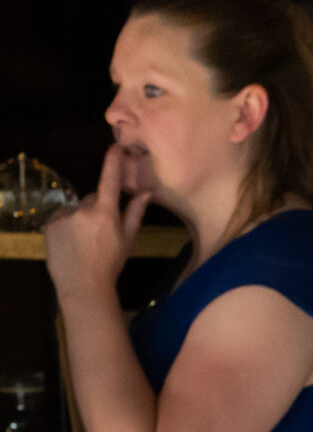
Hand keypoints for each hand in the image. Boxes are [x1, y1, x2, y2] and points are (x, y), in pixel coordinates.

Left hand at [44, 146, 148, 297]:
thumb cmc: (111, 264)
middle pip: (93, 199)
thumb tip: (144, 193)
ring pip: (76, 209)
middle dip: (98, 209)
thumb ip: (134, 213)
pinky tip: (71, 243)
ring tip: (84, 241)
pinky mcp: (50, 224)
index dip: (113, 162)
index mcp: (106, 214)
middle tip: (102, 232)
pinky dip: (66, 225)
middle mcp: (83, 210)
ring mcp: (64, 217)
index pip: (110, 181)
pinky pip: (61, 217)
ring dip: (80, 218)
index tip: (115, 146)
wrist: (82, 285)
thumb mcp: (128, 240)